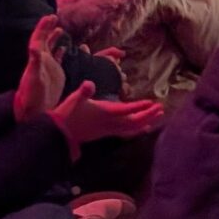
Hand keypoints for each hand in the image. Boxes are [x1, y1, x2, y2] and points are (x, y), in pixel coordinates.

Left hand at [12, 17, 67, 123]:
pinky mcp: (54, 75)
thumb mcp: (34, 79)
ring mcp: (47, 68)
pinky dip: (59, 52)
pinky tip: (64, 47)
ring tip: (59, 28)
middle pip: (42, 41)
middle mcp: (41, 62)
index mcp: (36, 60)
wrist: (35, 111)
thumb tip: (34, 46)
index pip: (38, 39)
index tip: (50, 17)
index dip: (42, 28)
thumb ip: (35, 63)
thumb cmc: (33, 97)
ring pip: (49, 49)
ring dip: (52, 38)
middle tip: (54, 17)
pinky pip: (56, 59)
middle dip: (47, 29)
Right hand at [47, 81, 165, 149]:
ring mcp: (107, 130)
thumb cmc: (66, 113)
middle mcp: (108, 123)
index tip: (151, 102)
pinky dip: (136, 130)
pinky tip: (142, 129)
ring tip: (158, 116)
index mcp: (103, 113)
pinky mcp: (104, 134)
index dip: (138, 106)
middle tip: (161, 108)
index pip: (125, 110)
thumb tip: (88, 84)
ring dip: (145, 122)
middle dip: (148, 115)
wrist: (57, 134)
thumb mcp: (74, 99)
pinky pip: (125, 133)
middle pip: (133, 121)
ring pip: (131, 128)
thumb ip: (83, 92)